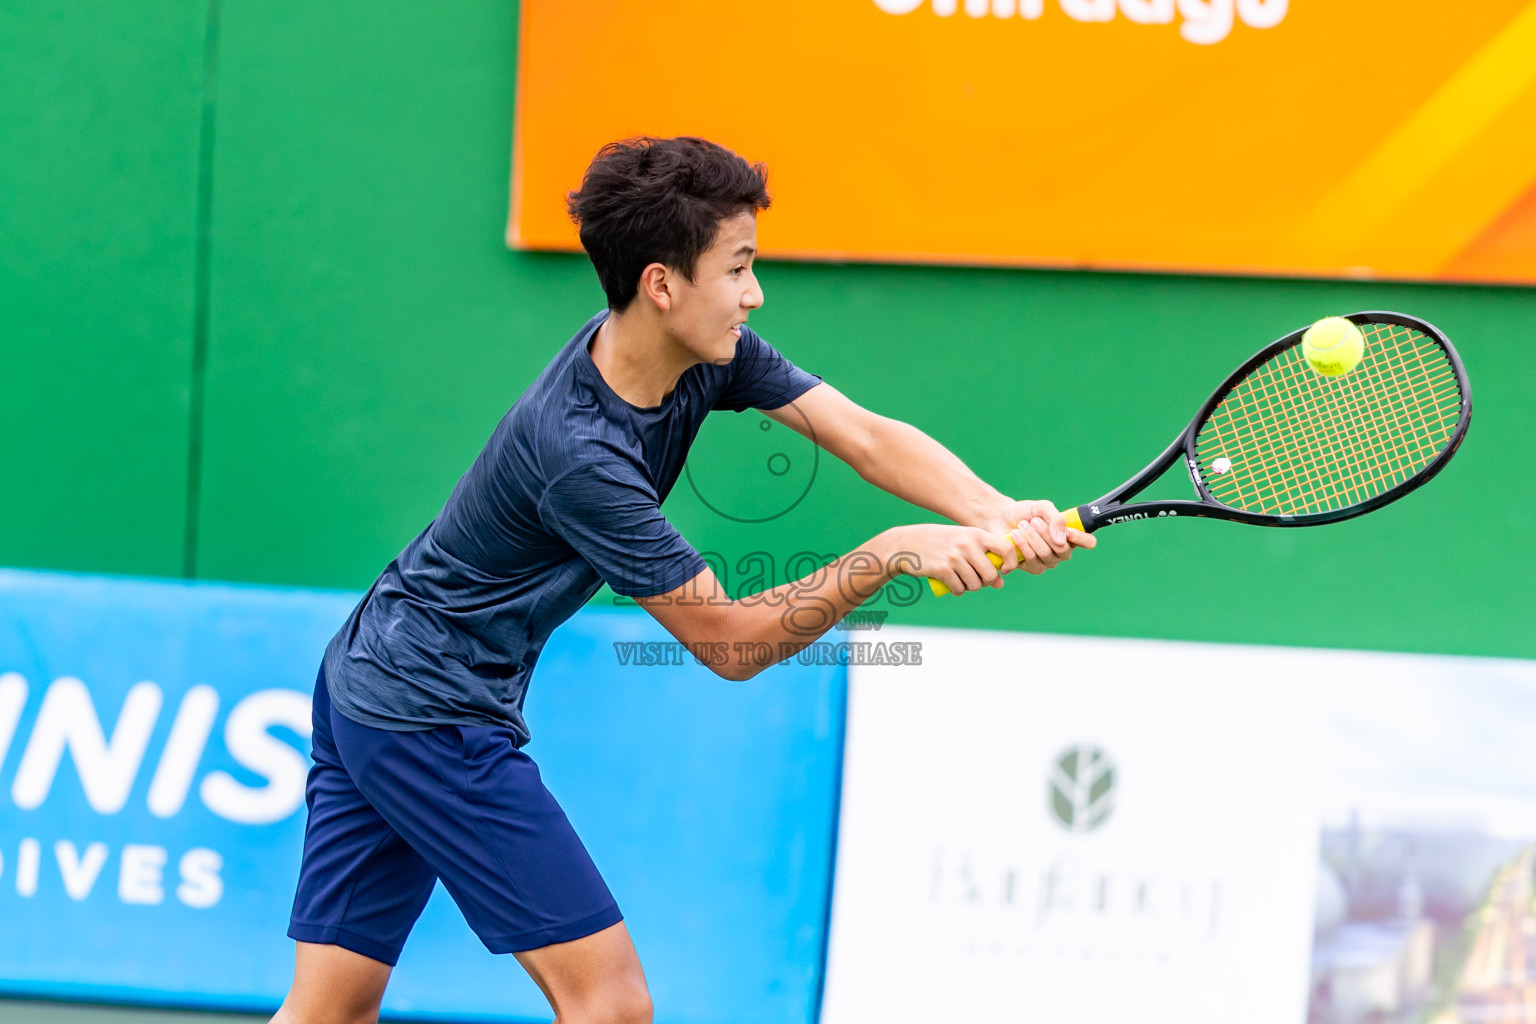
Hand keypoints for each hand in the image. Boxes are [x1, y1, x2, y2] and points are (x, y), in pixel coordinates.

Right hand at [887, 524, 1020, 595]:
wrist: (907, 544)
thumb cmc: (939, 544)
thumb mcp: (962, 544)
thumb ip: (982, 559)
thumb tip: (1000, 583)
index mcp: (976, 534)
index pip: (1006, 548)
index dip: (1010, 563)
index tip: (1003, 571)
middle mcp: (967, 544)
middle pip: (991, 574)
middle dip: (985, 582)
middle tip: (975, 580)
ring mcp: (954, 557)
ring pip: (975, 584)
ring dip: (970, 588)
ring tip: (962, 582)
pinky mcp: (943, 569)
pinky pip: (959, 588)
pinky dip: (957, 591)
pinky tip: (952, 586)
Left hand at [980, 498, 1097, 573]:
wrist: (1000, 517)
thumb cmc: (1025, 512)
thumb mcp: (1042, 508)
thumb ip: (1056, 518)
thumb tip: (1062, 539)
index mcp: (1069, 536)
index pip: (1088, 542)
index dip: (1082, 539)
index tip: (1068, 531)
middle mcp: (1061, 552)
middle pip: (1062, 550)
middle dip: (1045, 534)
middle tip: (1033, 521)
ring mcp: (1047, 562)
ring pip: (1045, 555)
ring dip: (1032, 538)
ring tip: (1021, 526)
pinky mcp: (1031, 567)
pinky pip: (1031, 562)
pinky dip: (1022, 546)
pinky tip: (1015, 536)